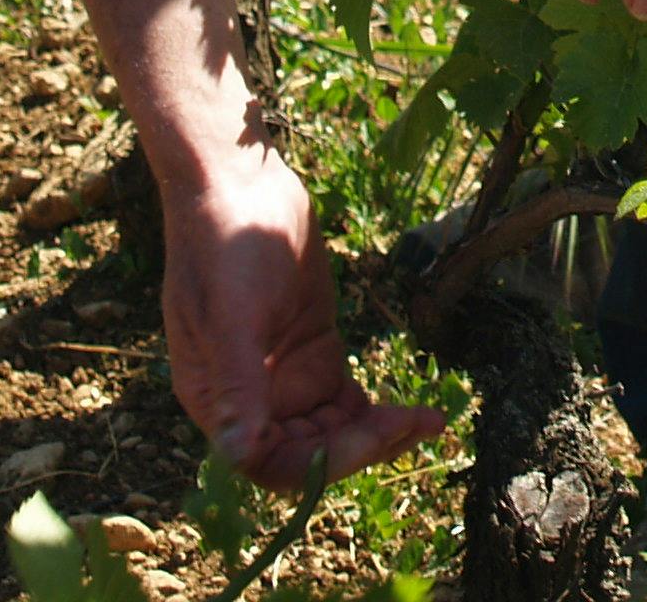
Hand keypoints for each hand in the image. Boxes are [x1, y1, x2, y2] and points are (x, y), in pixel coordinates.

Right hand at [159, 146, 444, 487]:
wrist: (241, 184)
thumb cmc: (224, 245)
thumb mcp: (232, 316)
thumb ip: (238, 387)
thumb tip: (240, 453)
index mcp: (216, 402)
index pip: (271, 462)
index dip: (323, 463)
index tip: (374, 435)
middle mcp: (250, 402)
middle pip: (310, 453)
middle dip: (363, 447)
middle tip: (417, 423)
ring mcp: (284, 378)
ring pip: (335, 431)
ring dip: (378, 434)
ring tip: (430, 420)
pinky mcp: (314, 352)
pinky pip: (347, 402)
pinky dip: (378, 411)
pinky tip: (415, 409)